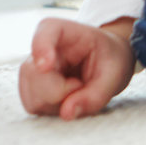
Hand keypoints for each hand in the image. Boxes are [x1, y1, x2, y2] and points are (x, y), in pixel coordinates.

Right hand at [18, 17, 136, 119]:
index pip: (44, 33)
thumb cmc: (111, 59)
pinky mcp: (30, 88)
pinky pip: (34, 107)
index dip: (41, 49)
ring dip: (59, 104)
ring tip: (78, 90)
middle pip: (36, 78)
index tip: (46, 65)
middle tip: (84, 85)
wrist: (108, 60)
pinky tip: (68, 98)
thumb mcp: (115, 74)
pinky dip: (54, 110)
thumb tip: (66, 114)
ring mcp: (31, 70)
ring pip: (33, 98)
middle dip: (62, 93)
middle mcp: (40, 48)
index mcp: (62, 31)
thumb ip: (95, 95)